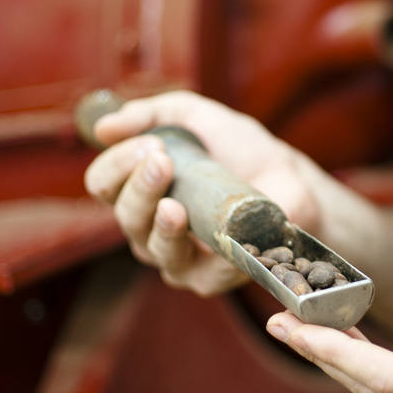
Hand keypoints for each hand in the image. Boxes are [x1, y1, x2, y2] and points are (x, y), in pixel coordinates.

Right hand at [84, 90, 319, 295]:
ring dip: (161, 225)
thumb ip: (152, 114)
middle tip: (163, 161)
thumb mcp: (195, 116)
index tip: (149, 144)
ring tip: (174, 206)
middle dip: (139, 187)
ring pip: (153, 248)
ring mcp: (178, 256)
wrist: (290, 176)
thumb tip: (103, 127)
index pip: (104, 183)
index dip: (117, 164)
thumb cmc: (239, 147)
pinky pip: (199, 270)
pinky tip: (211, 234)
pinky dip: (205, 252)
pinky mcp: (210, 278)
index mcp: (140, 189)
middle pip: (124, 215)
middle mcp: (150, 227)